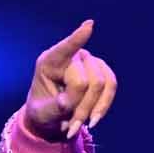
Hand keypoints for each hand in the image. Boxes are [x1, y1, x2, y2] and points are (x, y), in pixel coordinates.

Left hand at [23, 19, 118, 141]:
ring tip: (76, 125)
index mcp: (49, 62)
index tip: (90, 26)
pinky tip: (93, 119)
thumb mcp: (42, 114)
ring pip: (102, 84)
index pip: (65, 49)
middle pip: (86, 80)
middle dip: (81, 107)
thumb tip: (68, 103)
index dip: (78, 39)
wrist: (52, 119)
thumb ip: (54, 107)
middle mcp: (71, 57)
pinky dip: (103, 106)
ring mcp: (89, 62)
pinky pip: (111, 86)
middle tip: (69, 126)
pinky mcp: (103, 72)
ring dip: (91, 110)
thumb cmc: (43, 112)